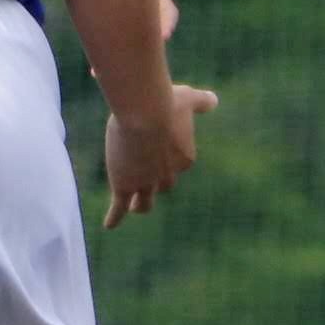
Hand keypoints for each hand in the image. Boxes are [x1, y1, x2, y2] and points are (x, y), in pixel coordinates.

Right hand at [102, 86, 216, 226]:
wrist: (145, 114)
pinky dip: (115, 218)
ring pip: (144, 203)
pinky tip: (110, 225)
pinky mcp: (124, 187)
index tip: (153, 139)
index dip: (164, 153)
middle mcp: (167, 176)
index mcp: (185, 158)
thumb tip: (214, 100)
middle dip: (156, 183)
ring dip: (140, 205)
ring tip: (133, 207)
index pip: (176, 162)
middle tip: (145, 178)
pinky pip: (119, 208)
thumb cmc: (166, 102)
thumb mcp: (188, 99)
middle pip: (163, 185)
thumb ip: (203, 101)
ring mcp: (145, 184)